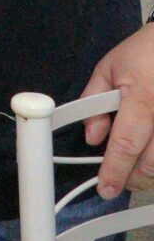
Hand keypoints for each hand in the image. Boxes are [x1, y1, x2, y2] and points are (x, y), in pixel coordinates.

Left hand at [80, 21, 153, 196]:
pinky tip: (150, 156)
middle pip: (152, 163)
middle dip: (133, 179)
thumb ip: (93, 103)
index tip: (105, 189)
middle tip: (117, 181)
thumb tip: (92, 138)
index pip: (126, 143)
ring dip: (150, 173)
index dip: (114, 171)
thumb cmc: (144, 52)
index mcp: (141, 97)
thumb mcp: (109, 69)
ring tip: (134, 170)